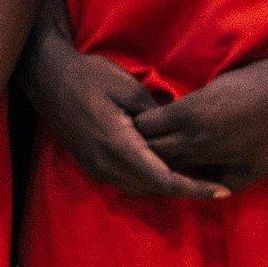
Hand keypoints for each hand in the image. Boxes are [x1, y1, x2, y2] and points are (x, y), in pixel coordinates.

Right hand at [20, 28, 221, 199]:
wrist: (47, 77)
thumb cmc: (88, 76)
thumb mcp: (129, 87)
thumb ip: (156, 115)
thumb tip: (178, 132)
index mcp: (118, 144)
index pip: (163, 178)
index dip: (193, 188)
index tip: (220, 190)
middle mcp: (105, 163)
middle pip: (154, 189)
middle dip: (186, 190)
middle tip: (216, 185)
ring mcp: (95, 166)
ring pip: (140, 189)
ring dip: (167, 188)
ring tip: (197, 181)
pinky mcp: (90, 164)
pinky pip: (126, 182)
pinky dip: (149, 182)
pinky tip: (166, 172)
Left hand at [131, 47, 267, 193]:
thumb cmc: (263, 77)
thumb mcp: (215, 86)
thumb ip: (190, 106)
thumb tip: (170, 116)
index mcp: (188, 113)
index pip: (141, 129)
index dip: (137, 128)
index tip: (140, 127)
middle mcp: (199, 140)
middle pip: (153, 154)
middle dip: (145, 152)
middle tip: (145, 151)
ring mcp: (222, 160)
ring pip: (179, 174)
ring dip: (172, 170)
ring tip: (166, 166)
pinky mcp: (247, 173)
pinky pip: (213, 188)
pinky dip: (204, 184)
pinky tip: (201, 179)